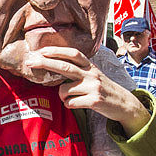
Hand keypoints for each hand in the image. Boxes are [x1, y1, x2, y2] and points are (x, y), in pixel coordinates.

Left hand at [24, 47, 150, 135]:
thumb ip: (78, 70)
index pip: (73, 54)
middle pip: (64, 66)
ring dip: (62, 96)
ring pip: (64, 90)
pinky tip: (78, 104)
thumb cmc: (104, 89)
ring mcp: (93, 87)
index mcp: (90, 66)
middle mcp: (91, 74)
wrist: (124, 104)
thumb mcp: (94, 75)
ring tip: (71, 98)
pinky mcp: (94, 101)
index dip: (57, 51)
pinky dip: (69, 105)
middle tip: (30, 62)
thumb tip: (54, 66)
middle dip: (45, 63)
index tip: (41, 50)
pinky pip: (70, 103)